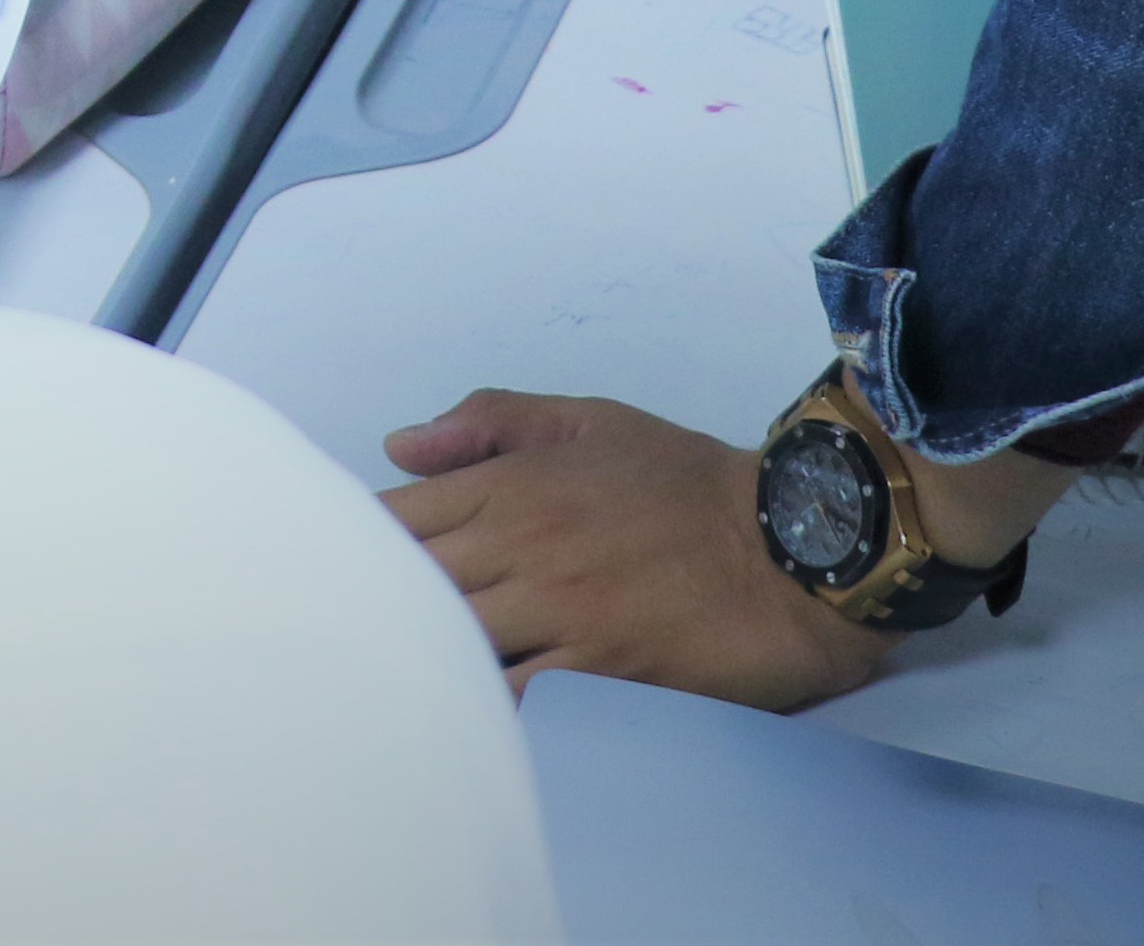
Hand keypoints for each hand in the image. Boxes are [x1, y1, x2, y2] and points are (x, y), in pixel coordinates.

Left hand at [379, 391, 891, 709]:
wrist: (794, 542)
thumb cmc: (689, 481)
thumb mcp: (590, 421)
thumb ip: (490, 423)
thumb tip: (398, 446)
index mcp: (511, 482)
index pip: (396, 519)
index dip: (362, 551)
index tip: (348, 574)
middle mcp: (522, 544)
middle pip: (409, 588)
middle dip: (374, 613)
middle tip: (353, 644)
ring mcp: (558, 611)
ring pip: (453, 645)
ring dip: (423, 664)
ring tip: (398, 687)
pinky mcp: (600, 670)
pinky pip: (516, 698)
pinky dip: (484, 710)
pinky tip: (463, 721)